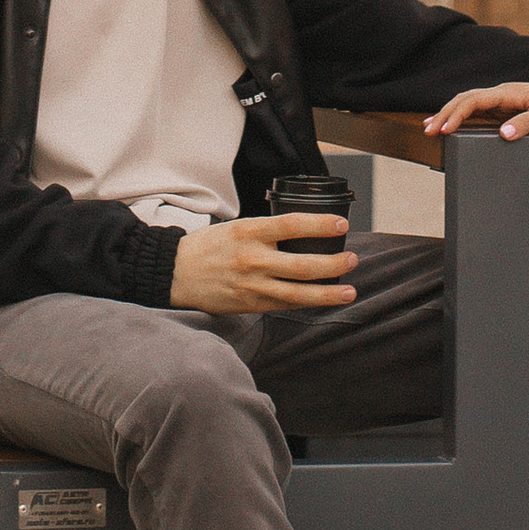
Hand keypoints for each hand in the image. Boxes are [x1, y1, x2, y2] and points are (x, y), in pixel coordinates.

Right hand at [170, 213, 356, 314]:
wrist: (176, 273)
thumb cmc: (208, 246)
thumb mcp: (236, 227)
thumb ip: (267, 232)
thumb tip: (303, 233)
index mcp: (248, 232)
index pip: (292, 225)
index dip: (320, 224)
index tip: (342, 224)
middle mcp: (252, 259)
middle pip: (303, 264)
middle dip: (334, 263)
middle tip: (352, 259)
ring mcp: (252, 285)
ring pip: (299, 293)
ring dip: (329, 293)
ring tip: (349, 291)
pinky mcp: (251, 305)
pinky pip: (286, 305)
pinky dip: (307, 303)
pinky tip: (324, 301)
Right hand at [425, 80, 528, 141]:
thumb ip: (526, 124)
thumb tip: (503, 134)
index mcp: (508, 93)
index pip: (474, 101)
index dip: (456, 114)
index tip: (445, 129)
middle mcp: (501, 94)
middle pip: (464, 100)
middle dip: (444, 114)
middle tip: (428, 131)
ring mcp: (502, 101)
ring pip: (468, 104)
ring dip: (448, 114)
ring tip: (430, 127)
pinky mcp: (504, 108)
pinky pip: (477, 111)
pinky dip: (460, 117)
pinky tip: (452, 125)